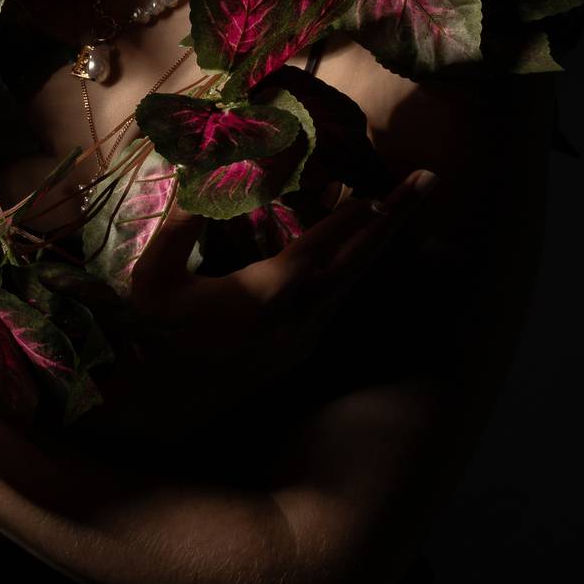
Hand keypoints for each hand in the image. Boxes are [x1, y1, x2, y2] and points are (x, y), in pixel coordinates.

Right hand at [92, 171, 439, 448]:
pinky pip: (337, 296)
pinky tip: (354, 241)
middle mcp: (299, 318)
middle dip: (397, 217)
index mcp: (267, 295)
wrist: (157, 405)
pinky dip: (353, 261)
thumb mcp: (155, 275)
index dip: (352, 212)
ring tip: (398, 200)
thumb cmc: (153, 334)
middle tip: (431, 178)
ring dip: (377, 238)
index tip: (380, 185)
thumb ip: (182, 225)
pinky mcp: (299, 348)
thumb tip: (204, 182)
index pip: (321, 245)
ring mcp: (304, 337)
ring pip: (353, 280)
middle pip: (360, 260)